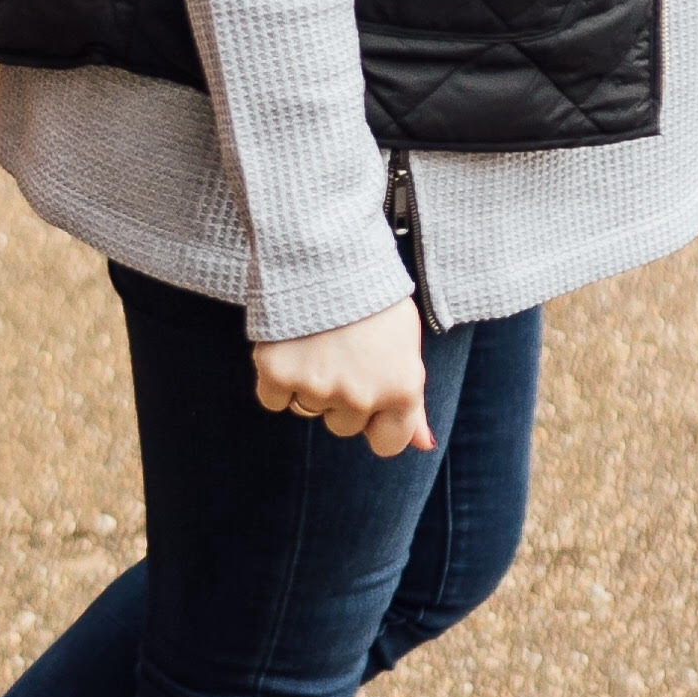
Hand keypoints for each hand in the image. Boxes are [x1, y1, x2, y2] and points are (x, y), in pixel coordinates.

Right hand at [253, 299, 432, 453]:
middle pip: (343, 425)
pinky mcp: (278, 374)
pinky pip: (274, 399)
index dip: (378, 420)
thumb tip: (424, 445)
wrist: (328, 251)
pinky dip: (277, 378)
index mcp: (403, 389)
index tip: (370, 391)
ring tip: (318, 341)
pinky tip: (290, 345)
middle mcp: (362, 396)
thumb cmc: (374, 297)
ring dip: (309, 384)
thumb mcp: (406, 345)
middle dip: (341, 396)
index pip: (388, 443)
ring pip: (308, 410)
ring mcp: (318, 387)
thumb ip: (413, 402)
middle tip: (342, 351)